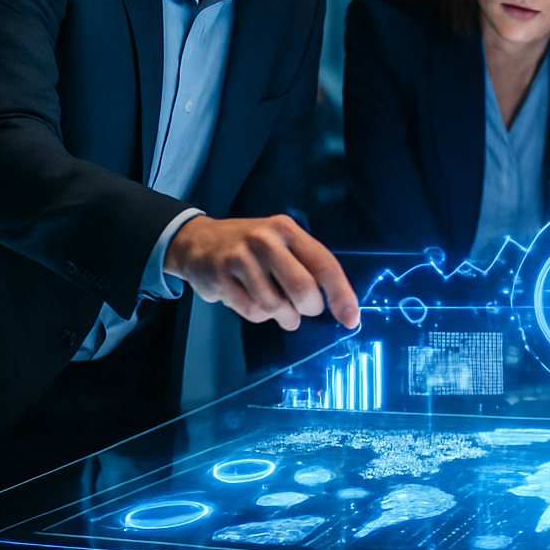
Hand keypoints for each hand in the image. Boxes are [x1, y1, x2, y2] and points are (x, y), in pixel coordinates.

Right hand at [167, 214, 359, 330]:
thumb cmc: (251, 247)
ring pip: (276, 306)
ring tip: (279, 310)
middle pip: (302, 289)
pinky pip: (252, 312)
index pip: (324, 265)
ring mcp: (240, 258)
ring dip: (283, 317)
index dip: (341, 295)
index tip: (351, 318)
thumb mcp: (281, 243)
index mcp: (287, 230)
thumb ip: (307, 266)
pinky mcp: (220, 278)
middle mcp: (265, 240)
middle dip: (308, 308)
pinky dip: (259, 315)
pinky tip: (253, 302)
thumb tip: (339, 303)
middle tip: (303, 310)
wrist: (198, 241)